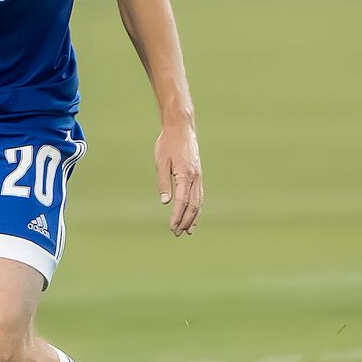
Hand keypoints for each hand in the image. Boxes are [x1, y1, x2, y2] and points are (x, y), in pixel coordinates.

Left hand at [155, 120, 202, 235]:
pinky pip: (200, 195)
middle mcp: (195, 177)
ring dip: (193, 217)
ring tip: (187, 231)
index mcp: (185, 175)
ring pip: (199, 202)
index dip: (177, 216)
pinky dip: (198, 207)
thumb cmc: (167, 143)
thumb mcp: (161, 162)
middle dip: (185, 221)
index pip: (181, 201)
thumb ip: (164, 183)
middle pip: (193, 205)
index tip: (171, 227)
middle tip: (177, 233)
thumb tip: (165, 202)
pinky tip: (194, 215)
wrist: (181, 127)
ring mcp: (199, 176)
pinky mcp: (199, 174)